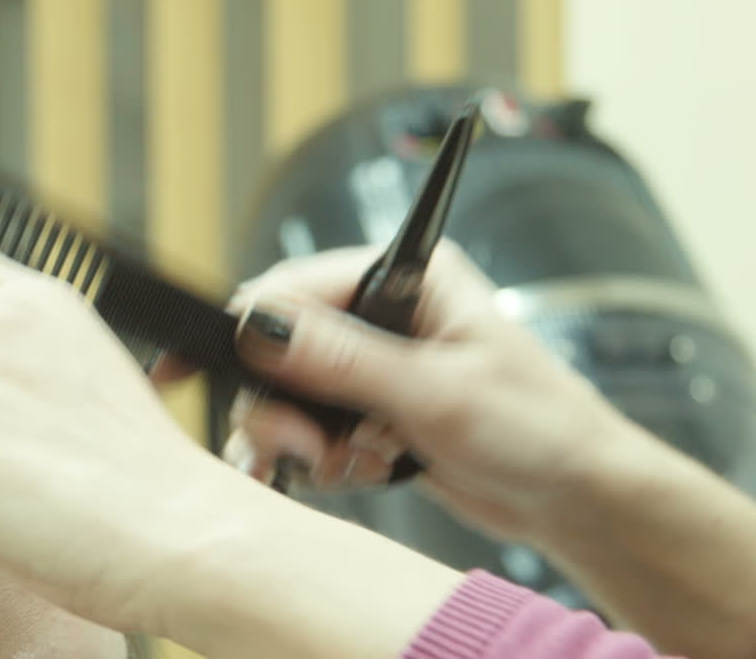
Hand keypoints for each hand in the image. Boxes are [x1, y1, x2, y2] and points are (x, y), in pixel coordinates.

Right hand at [211, 242, 636, 541]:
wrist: (576, 498)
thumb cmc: (539, 428)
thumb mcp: (436, 393)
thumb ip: (343, 361)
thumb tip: (261, 325)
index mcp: (407, 277)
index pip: (297, 287)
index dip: (248, 327)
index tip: (197, 367)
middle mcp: (383, 313)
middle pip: (281, 345)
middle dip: (281, 404)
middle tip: (302, 448)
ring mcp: (374, 365)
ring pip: (290, 393)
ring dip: (301, 438)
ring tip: (339, 466)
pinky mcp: (370, 411)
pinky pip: (311, 428)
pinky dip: (318, 459)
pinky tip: (351, 473)